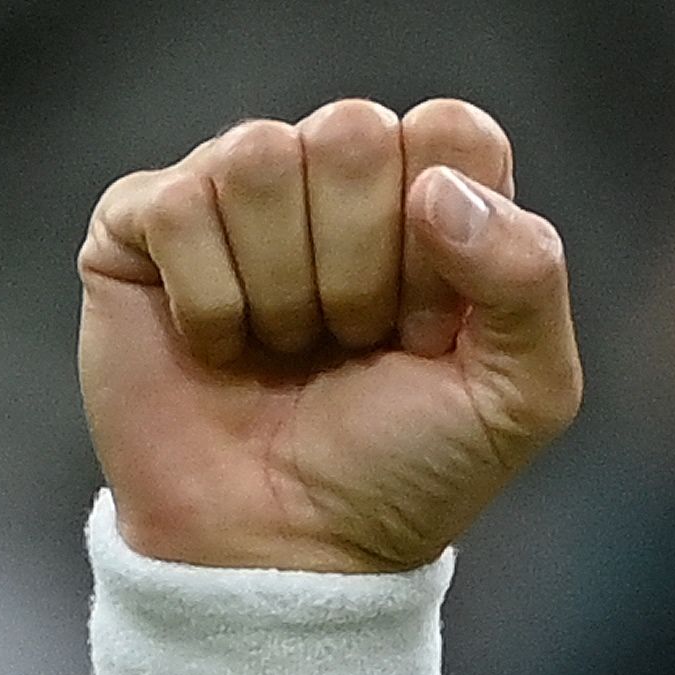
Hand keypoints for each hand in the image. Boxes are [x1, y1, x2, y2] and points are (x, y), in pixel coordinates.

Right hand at [78, 98, 582, 573]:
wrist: (291, 546)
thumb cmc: (409, 470)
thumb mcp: (522, 396)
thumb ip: (530, 279)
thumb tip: (437, 188)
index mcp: (434, 201)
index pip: (452, 129)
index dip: (446, 232)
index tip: (436, 326)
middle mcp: (335, 179)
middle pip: (352, 131)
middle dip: (363, 263)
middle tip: (356, 342)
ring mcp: (236, 194)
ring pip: (259, 155)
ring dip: (287, 285)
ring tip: (292, 347)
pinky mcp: (144, 224)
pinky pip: (177, 204)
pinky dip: (213, 302)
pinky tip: (223, 347)